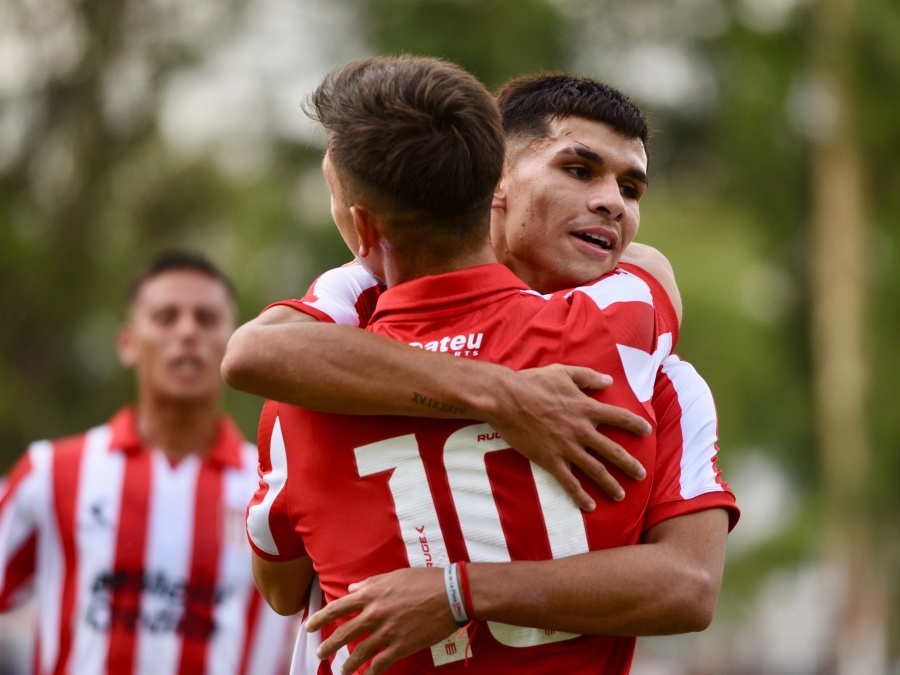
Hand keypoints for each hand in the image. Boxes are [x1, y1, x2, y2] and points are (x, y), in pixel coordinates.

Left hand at [306, 568, 456, 674]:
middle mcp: (375, 612)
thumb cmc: (424, 581)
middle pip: (344, 632)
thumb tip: (352, 589)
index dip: (321, 618)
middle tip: (321, 653)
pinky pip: (380, 663)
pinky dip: (370, 672)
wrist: (451, 593)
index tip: (309, 626)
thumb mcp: (394, 576)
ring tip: (341, 671)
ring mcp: (387, 631)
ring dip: (348, 664)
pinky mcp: (401, 645)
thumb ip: (370, 583)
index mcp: (371, 593)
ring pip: (359, 652)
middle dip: (329, 645)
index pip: (338, 607)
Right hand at [488, 364, 650, 509]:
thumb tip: (608, 380)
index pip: (620, 417)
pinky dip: (580, 496)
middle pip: (614, 451)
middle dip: (630, 465)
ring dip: (611, 484)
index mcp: (587, 408)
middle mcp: (582, 430)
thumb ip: (588, 377)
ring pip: (596, 470)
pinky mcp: (550, 460)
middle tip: (641, 475)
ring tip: (621, 495)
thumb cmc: (533, 382)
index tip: (647, 431)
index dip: (636, 425)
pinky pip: (569, 482)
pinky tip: (589, 506)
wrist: (506, 399)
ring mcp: (567, 447)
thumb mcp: (563, 372)